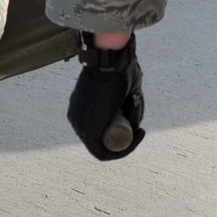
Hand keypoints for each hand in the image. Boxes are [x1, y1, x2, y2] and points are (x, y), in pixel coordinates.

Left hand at [67, 38, 144, 160]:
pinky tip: (135, 139)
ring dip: (126, 146)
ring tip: (139, 132)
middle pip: (103, 140)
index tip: (137, 126)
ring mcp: (79, 126)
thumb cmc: (119, 70)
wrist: (111, 63)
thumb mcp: (127, 90)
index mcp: (81, 108)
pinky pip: (103, 153)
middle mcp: (77, 119)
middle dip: (125, 139)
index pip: (100, 130)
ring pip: (104, 148)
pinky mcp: (87, 133)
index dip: (122, 132)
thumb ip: (130, 103)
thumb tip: (135, 123)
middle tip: (140, 129)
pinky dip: (121, 152)